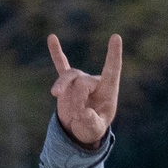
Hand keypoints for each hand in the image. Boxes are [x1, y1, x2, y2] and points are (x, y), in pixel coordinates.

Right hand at [47, 33, 121, 149]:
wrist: (79, 130)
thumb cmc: (92, 128)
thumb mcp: (94, 130)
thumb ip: (91, 123)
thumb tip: (83, 112)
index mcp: (107, 90)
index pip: (112, 70)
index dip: (114, 55)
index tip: (115, 37)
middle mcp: (94, 82)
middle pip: (82, 82)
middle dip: (77, 100)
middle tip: (78, 115)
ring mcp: (80, 81)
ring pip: (69, 77)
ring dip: (62, 87)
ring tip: (55, 94)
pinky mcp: (67, 84)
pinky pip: (61, 66)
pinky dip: (56, 53)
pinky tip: (51, 38)